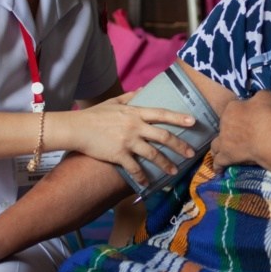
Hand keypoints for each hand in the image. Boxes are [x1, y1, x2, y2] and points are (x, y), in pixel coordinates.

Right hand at [68, 93, 197, 186]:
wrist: (76, 128)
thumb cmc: (94, 115)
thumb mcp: (113, 102)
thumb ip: (130, 96)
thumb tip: (143, 88)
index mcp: (135, 113)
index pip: (161, 114)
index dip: (178, 118)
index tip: (193, 122)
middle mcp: (135, 126)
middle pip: (163, 136)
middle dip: (179, 145)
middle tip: (191, 153)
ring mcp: (127, 141)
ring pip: (153, 154)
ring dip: (165, 164)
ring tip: (174, 171)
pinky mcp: (118, 155)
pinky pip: (135, 168)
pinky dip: (142, 177)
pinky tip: (147, 183)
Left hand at [210, 90, 270, 172]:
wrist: (268, 135)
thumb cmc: (268, 114)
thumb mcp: (266, 97)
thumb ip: (259, 97)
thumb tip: (258, 99)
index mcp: (232, 108)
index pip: (232, 109)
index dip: (239, 113)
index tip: (246, 117)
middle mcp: (224, 124)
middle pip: (222, 127)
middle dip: (228, 130)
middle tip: (238, 135)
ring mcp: (224, 141)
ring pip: (215, 145)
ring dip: (218, 148)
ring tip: (221, 151)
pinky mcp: (227, 157)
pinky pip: (218, 162)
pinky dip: (218, 166)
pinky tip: (219, 170)